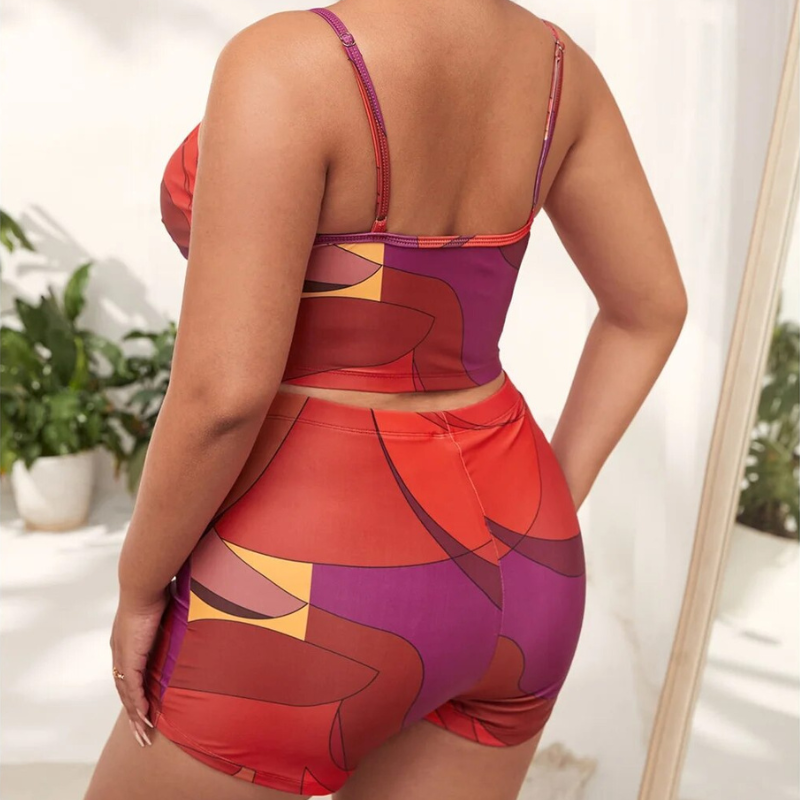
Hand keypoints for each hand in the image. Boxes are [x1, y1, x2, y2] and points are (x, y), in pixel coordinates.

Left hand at [110, 587, 168, 745]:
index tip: (143, 708)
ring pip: (127, 695)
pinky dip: (138, 706)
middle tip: (141, 733)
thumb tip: (191, 611)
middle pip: (125, 691)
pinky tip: (145, 719)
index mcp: (126, 642)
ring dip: (136, 717)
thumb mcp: (166, 610)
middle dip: (133, 714)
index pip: (129, 674)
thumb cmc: (156, 590)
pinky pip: (133, 689)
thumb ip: (173, 618)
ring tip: (144, 735)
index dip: (135, 693)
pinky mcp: (130, 659)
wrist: (143, 585)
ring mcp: (123, 657)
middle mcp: (120, 653)